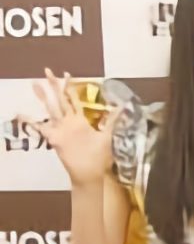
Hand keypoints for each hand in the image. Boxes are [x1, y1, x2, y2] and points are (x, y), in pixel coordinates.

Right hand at [23, 69, 121, 186]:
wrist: (91, 173)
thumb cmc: (99, 156)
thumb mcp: (108, 135)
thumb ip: (113, 121)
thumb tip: (124, 107)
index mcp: (80, 120)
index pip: (74, 99)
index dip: (70, 87)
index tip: (67, 73)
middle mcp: (69, 122)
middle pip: (60, 100)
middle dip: (54, 85)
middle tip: (47, 70)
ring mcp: (60, 129)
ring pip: (50, 109)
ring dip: (43, 97)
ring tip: (35, 83)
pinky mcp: (54, 138)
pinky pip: (40, 128)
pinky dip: (30, 120)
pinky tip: (19, 113)